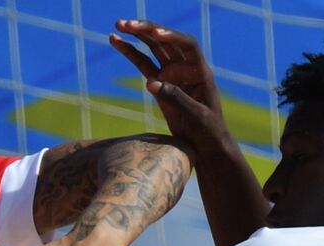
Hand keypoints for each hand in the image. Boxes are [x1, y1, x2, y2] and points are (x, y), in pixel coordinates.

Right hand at [110, 20, 229, 157]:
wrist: (205, 144)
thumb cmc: (207, 130)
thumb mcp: (195, 116)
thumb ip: (176, 98)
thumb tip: (151, 82)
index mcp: (199, 71)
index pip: (187, 45)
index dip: (172, 37)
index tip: (157, 34)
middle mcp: (185, 67)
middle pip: (167, 41)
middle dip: (148, 30)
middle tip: (127, 23)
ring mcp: (171, 74)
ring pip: (153, 48)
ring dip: (137, 35)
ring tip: (118, 25)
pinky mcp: (159, 83)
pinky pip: (143, 64)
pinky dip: (130, 52)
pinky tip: (116, 41)